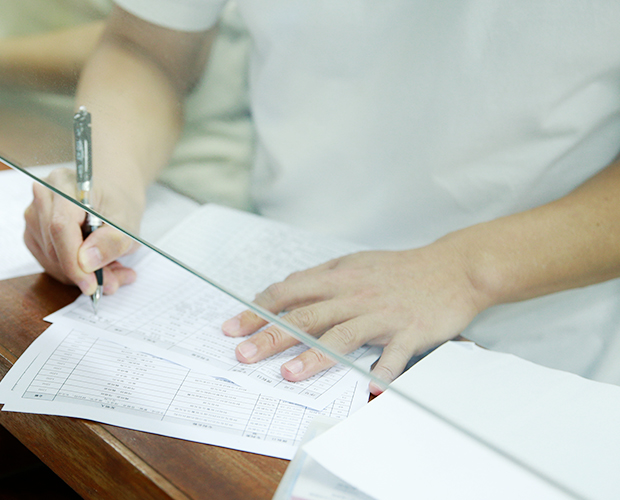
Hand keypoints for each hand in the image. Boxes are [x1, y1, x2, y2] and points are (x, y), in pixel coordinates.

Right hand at [24, 168, 141, 295]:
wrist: (111, 191)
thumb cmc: (118, 202)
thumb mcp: (127, 222)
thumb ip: (111, 242)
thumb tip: (86, 263)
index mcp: (64, 183)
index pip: (59, 228)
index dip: (74, 262)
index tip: (92, 284)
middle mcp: (42, 197)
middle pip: (54, 248)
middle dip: (84, 273)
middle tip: (115, 279)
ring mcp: (34, 216)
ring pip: (50, 260)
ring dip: (81, 275)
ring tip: (112, 269)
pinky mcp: (33, 233)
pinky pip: (48, 262)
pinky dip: (73, 271)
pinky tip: (95, 265)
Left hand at [221, 242, 487, 393]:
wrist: (455, 268)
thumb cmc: (400, 269)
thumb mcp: (354, 264)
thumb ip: (319, 279)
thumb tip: (283, 291)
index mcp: (338, 277)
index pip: (287, 293)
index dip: (257, 310)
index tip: (233, 328)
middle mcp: (355, 294)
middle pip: (306, 316)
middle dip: (270, 336)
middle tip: (244, 355)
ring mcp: (382, 314)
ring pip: (341, 335)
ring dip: (313, 356)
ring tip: (289, 374)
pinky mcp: (411, 330)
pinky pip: (395, 354)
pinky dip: (383, 370)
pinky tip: (370, 386)